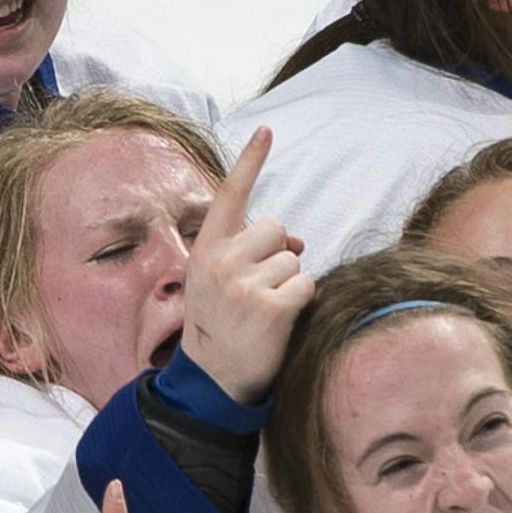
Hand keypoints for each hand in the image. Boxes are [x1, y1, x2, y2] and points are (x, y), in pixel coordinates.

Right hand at [179, 127, 312, 403]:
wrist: (210, 382)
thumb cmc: (220, 330)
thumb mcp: (218, 285)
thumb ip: (249, 254)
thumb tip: (296, 240)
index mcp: (205, 251)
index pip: (230, 196)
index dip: (250, 161)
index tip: (267, 130)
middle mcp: (221, 262)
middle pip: (276, 228)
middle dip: (277, 255)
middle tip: (258, 291)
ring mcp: (244, 284)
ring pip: (293, 260)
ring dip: (289, 285)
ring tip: (263, 313)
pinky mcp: (270, 307)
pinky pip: (306, 285)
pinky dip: (301, 303)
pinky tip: (279, 323)